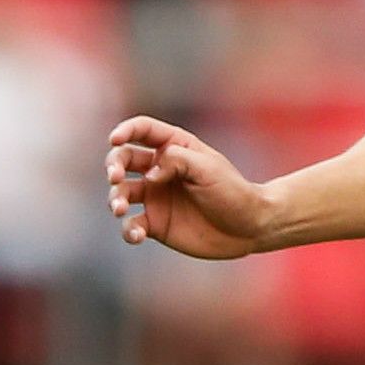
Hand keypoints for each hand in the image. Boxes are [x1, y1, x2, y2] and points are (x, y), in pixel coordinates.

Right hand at [106, 117, 269, 259]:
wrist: (251, 227)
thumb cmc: (234, 192)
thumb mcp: (209, 168)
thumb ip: (177, 160)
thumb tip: (149, 174)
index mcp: (174, 148)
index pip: (142, 130)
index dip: (125, 131)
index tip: (115, 139)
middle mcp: (159, 170)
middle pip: (123, 159)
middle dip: (113, 165)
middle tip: (116, 177)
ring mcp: (156, 197)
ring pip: (121, 192)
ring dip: (115, 198)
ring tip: (120, 208)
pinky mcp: (156, 224)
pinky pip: (131, 225)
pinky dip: (128, 230)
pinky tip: (136, 235)